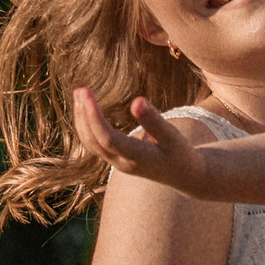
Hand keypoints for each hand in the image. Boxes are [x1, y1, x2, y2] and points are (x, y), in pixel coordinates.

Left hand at [73, 87, 211, 194]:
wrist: (185, 175)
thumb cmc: (181, 153)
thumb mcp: (172, 136)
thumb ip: (154, 120)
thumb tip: (136, 100)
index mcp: (137, 158)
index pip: (108, 138)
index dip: (94, 117)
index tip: (87, 94)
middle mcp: (123, 163)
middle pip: (94, 141)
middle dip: (84, 115)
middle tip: (80, 89)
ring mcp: (117, 163)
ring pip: (90, 143)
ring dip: (81, 119)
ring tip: (79, 94)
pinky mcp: (116, 159)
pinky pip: (94, 143)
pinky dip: (86, 125)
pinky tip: (85, 108)